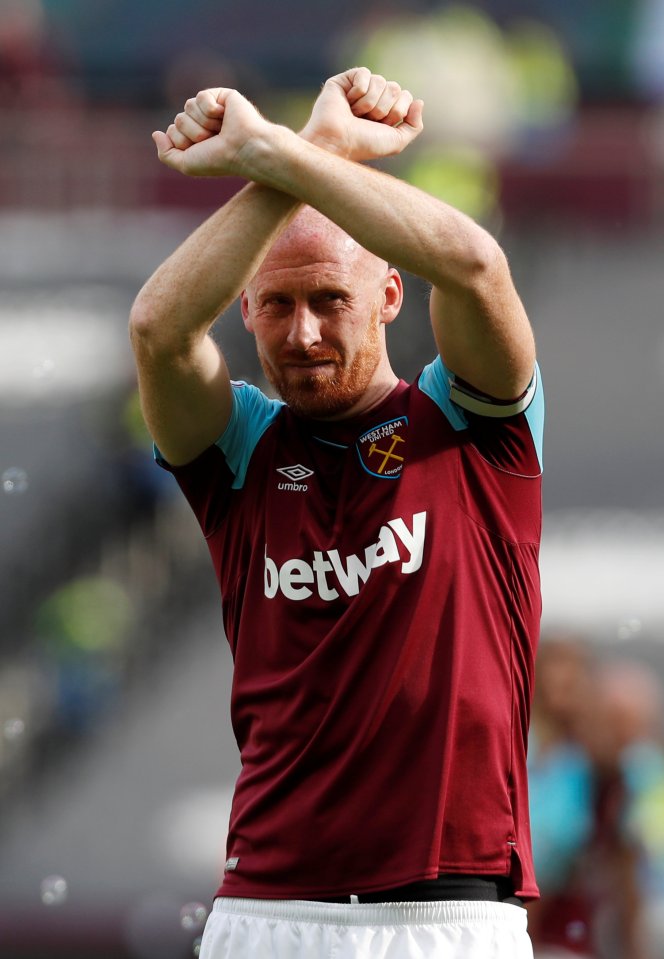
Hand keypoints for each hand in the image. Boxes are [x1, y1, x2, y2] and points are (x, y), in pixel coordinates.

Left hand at [152, 88, 268, 176]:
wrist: (243, 150)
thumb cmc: (218, 161)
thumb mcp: (186, 165)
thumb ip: (166, 154)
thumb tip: (156, 133)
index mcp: (195, 138)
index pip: (173, 131)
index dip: (183, 142)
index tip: (204, 150)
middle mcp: (203, 122)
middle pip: (179, 119)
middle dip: (194, 133)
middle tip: (214, 140)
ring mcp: (212, 108)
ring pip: (188, 107)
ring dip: (203, 123)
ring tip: (221, 129)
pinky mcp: (222, 95)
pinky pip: (201, 97)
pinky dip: (210, 110)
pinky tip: (225, 116)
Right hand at [300, 67, 423, 160]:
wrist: (338, 142)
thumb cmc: (364, 145)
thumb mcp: (396, 142)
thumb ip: (414, 126)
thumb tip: (419, 101)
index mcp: (386, 112)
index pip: (406, 96)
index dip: (398, 111)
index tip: (382, 126)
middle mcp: (373, 99)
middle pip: (395, 88)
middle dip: (384, 108)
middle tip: (367, 120)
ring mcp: (358, 89)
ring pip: (380, 81)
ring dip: (369, 103)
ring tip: (355, 114)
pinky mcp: (344, 81)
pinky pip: (364, 73)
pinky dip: (359, 91)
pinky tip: (347, 102)